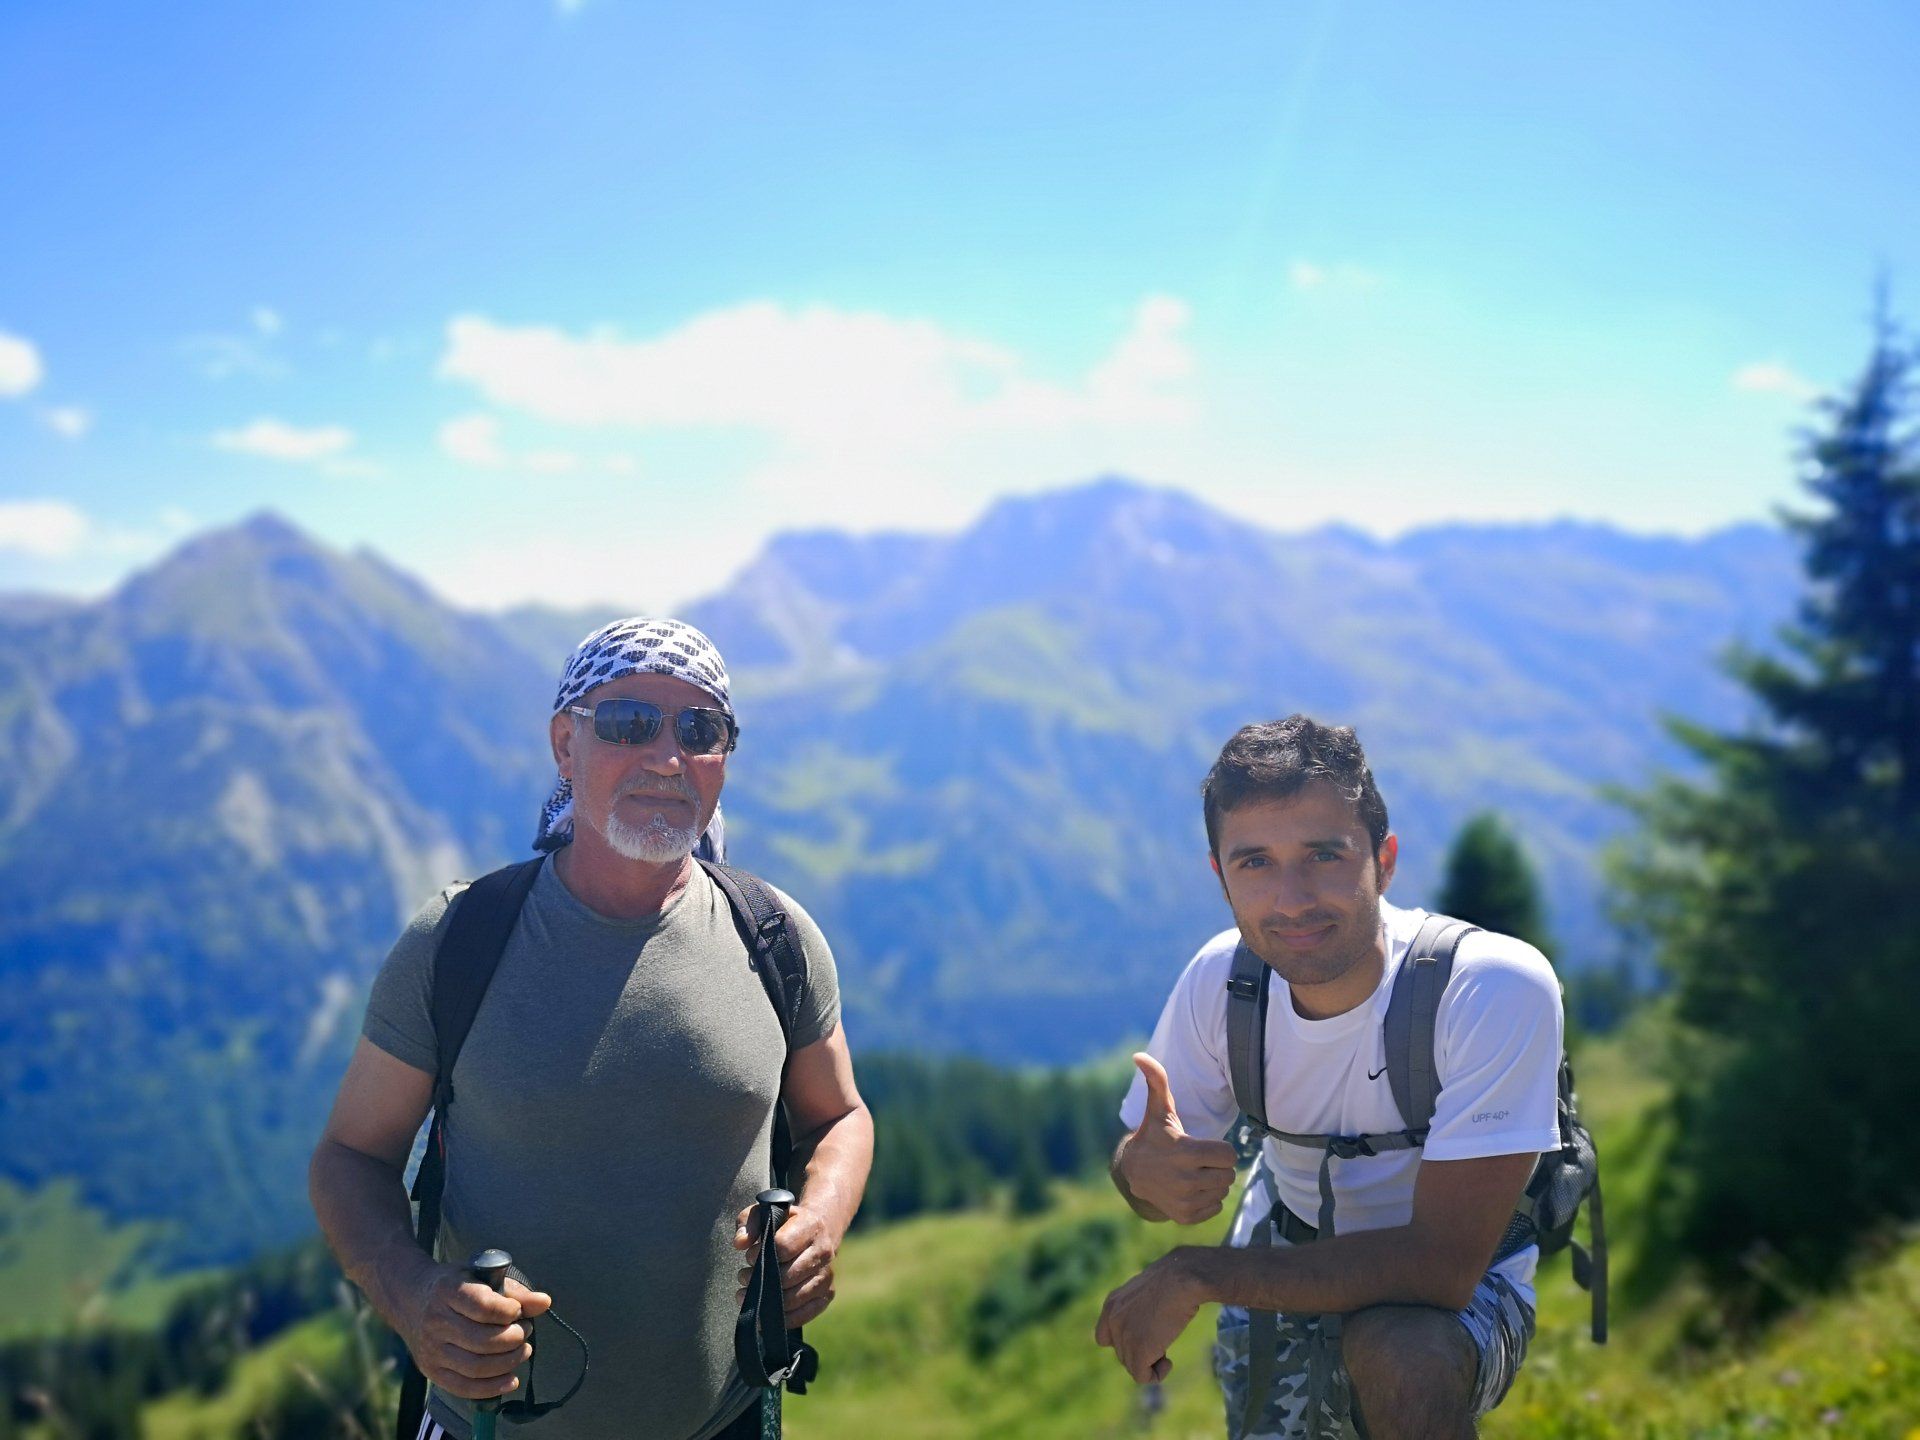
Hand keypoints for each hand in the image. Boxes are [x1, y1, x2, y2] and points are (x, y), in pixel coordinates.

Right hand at [395, 1260, 550, 1401]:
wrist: (411, 1299)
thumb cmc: (457, 1286)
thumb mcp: (482, 1277)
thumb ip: (515, 1292)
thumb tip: (545, 1303)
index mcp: (448, 1291)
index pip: (484, 1307)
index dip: (509, 1311)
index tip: (518, 1311)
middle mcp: (436, 1322)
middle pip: (483, 1341)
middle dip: (514, 1339)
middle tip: (525, 1331)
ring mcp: (431, 1349)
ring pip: (476, 1367)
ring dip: (509, 1362)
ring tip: (522, 1350)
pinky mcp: (431, 1371)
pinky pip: (463, 1387)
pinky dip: (492, 1388)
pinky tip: (511, 1379)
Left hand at [734, 1200, 838, 1327]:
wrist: (816, 1231)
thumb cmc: (785, 1223)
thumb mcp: (765, 1212)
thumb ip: (748, 1222)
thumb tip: (740, 1244)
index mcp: (811, 1225)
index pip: (783, 1246)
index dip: (760, 1254)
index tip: (749, 1256)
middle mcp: (824, 1251)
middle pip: (787, 1276)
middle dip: (760, 1280)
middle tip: (744, 1277)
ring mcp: (827, 1275)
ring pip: (793, 1298)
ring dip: (768, 1301)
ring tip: (749, 1293)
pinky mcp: (827, 1294)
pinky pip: (804, 1314)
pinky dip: (782, 1318)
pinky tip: (765, 1313)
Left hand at [1094, 1251, 1203, 1383]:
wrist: (1183, 1278)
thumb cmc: (1175, 1280)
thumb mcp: (1148, 1291)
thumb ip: (1138, 1310)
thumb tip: (1147, 1329)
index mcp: (1112, 1304)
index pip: (1104, 1338)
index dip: (1124, 1344)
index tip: (1145, 1337)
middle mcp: (1112, 1320)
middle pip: (1122, 1354)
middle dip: (1143, 1351)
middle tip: (1163, 1336)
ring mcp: (1124, 1336)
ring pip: (1133, 1366)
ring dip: (1151, 1361)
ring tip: (1167, 1344)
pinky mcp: (1138, 1350)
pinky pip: (1142, 1376)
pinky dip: (1156, 1375)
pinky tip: (1168, 1363)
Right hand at [1117, 1054, 1238, 1223]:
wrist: (1133, 1173)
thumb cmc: (1154, 1136)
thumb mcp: (1158, 1109)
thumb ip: (1157, 1080)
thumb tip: (1139, 1055)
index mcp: (1186, 1152)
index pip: (1229, 1155)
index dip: (1220, 1150)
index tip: (1204, 1147)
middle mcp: (1186, 1180)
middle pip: (1229, 1175)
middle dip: (1218, 1167)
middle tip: (1199, 1161)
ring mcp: (1185, 1201)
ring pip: (1222, 1191)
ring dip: (1213, 1183)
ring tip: (1193, 1174)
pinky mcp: (1185, 1216)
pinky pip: (1215, 1208)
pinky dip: (1207, 1199)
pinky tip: (1190, 1189)